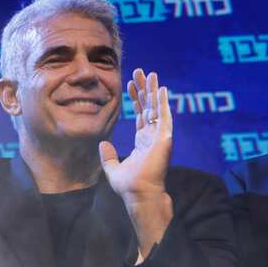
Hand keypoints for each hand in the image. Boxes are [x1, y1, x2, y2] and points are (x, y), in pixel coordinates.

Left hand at [101, 68, 172, 201]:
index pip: (141, 114)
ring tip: (150, 74)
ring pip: (157, 107)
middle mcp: (153, 136)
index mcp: (143, 141)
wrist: (139, 194)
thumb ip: (108, 156)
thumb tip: (103, 143)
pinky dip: (162, 102)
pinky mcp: (164, 138)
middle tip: (140, 72)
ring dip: (153, 90)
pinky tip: (161, 89)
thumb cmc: (129, 186)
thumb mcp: (113, 169)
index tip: (130, 84)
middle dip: (144, 89)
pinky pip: (164, 116)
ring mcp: (160, 136)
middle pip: (149, 107)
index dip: (136, 99)